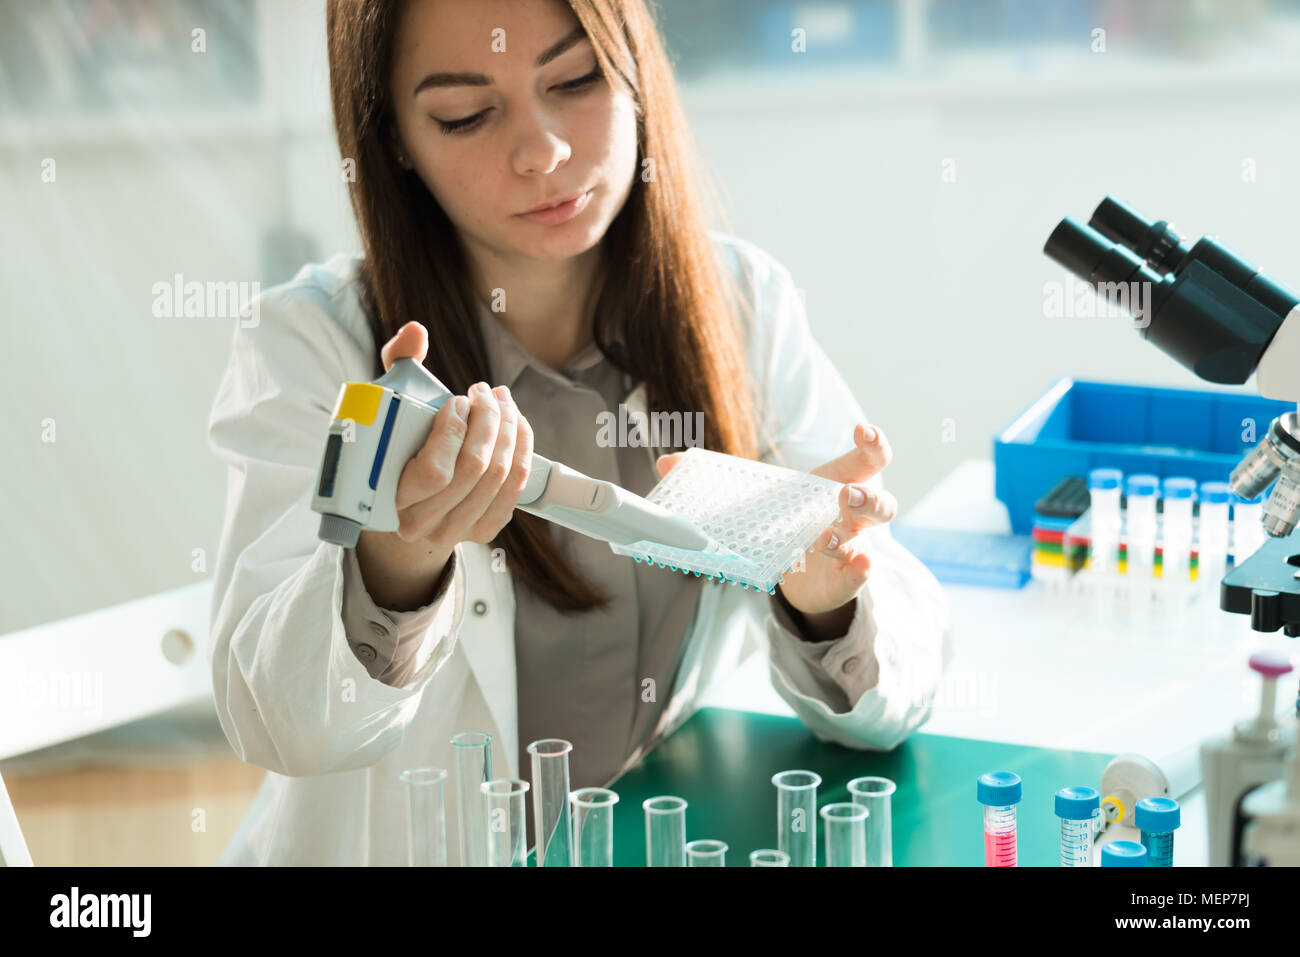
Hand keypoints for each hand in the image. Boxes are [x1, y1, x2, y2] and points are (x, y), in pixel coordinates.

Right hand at [381, 321, 534, 549]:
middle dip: (488, 421)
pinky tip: (516, 424)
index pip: (435, 472)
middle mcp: (419, 522)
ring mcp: (453, 530)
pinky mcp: (481, 531)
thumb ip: (397, 366)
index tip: (457, 401)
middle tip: (485, 392)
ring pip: (497, 477)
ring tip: (501, 401)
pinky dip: (521, 452)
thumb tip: (416, 332)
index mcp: (387, 498)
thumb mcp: (386, 406)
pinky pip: (514, 491)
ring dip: (507, 430)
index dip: (454, 431)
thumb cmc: (391, 447)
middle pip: (474, 470)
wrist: (399, 501)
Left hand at [655, 422, 895, 624]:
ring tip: (828, 537)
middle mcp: (853, 514)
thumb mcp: (755, 499)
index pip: (868, 459)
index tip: (863, 430)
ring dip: (854, 532)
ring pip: (869, 536)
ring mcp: (854, 546)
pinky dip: (858, 571)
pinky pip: (858, 576)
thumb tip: (666, 463)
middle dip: (868, 495)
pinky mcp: (844, 579)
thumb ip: (712, 479)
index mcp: (834, 484)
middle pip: (879, 500)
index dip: (873, 443)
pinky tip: (856, 566)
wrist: (799, 577)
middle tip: (846, 495)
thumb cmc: (784, 523)